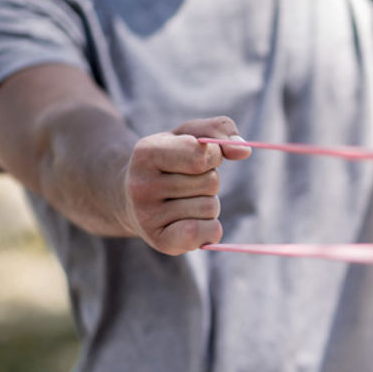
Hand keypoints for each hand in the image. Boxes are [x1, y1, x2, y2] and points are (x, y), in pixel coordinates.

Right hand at [121, 116, 251, 254]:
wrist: (128, 197)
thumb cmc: (167, 160)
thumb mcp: (187, 134)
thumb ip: (218, 129)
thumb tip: (244, 150)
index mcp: (146, 152)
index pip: (202, 155)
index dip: (213, 155)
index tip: (200, 158)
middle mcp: (141, 186)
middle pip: (210, 183)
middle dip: (209, 180)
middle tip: (186, 182)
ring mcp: (148, 216)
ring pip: (211, 207)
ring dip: (208, 203)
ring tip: (183, 200)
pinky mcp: (161, 241)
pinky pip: (208, 233)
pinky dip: (211, 228)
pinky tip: (192, 222)